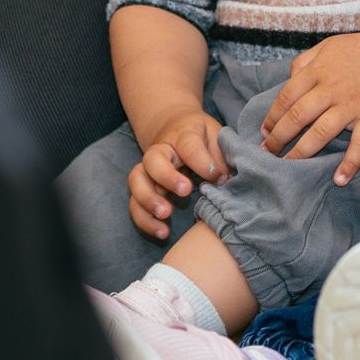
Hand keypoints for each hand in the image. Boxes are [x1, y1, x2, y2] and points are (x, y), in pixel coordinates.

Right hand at [128, 109, 226, 238]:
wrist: (174, 127)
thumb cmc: (201, 136)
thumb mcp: (216, 137)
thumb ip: (221, 156)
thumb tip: (224, 178)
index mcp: (183, 135)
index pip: (188, 145)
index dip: (202, 162)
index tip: (218, 177)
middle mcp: (160, 150)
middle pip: (152, 160)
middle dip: (166, 177)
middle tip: (185, 191)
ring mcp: (148, 169)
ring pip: (136, 181)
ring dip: (148, 200)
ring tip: (166, 215)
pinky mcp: (142, 187)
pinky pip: (135, 204)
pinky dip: (145, 220)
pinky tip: (162, 232)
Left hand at [260, 33, 359, 181]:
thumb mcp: (330, 46)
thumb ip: (306, 60)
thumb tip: (288, 80)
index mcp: (319, 70)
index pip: (287, 96)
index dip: (272, 116)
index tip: (264, 132)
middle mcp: (332, 88)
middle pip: (298, 115)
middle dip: (279, 138)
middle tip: (266, 154)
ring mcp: (353, 104)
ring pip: (321, 132)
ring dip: (302, 152)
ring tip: (288, 167)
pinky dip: (350, 163)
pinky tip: (339, 180)